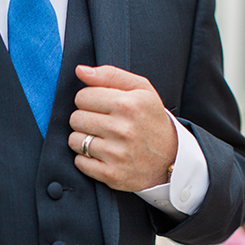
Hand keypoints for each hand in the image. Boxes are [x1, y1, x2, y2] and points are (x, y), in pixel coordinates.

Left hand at [68, 65, 177, 191]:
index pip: (82, 96)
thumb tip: (80, 70)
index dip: (88, 100)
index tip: (100, 106)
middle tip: (100, 123)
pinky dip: (85, 159)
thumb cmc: (151, 119)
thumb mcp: (141, 90)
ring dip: (82, 139)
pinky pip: (80, 162)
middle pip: (76, 118)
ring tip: (100, 139)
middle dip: (84, 119)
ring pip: (74, 140)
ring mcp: (117, 154)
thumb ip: (110, 75)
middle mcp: (123, 129)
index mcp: (129, 104)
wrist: (170, 158)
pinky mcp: (111, 174)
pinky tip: (101, 155)